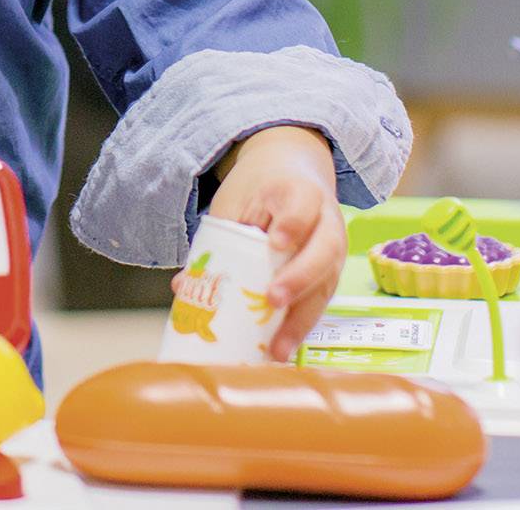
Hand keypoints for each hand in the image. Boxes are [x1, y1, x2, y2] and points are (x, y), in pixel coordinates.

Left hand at [199, 124, 344, 362]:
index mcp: (299, 191)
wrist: (292, 170)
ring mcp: (334, 249)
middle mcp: (326, 221)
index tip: (276, 241)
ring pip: (326, 284)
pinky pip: (320, 302)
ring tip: (279, 348)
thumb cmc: (260, 190)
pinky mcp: (330, 274)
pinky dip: (301, 327)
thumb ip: (221, 236)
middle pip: (323, 251)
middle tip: (273, 299)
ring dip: (302, 320)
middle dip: (299, 279)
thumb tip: (185, 286)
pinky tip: (283, 349)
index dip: (292, 223)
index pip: (302, 204)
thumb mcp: (239, 198)